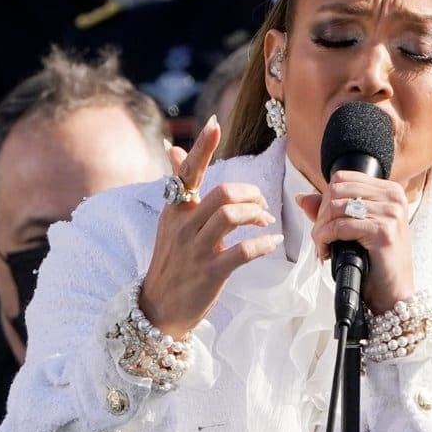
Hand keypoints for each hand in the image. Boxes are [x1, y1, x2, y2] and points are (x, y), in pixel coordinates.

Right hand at [139, 116, 284, 337]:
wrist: (159, 308)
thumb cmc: (172, 261)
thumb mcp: (171, 222)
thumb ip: (179, 186)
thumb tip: (174, 148)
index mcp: (174, 210)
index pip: (188, 172)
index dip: (202, 147)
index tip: (215, 124)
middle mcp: (183, 226)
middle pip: (222, 193)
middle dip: (250, 193)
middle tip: (260, 203)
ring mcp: (196, 250)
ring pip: (231, 217)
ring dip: (256, 215)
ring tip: (264, 221)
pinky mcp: (210, 273)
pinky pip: (242, 251)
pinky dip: (263, 243)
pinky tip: (272, 241)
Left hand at [299, 170, 414, 312]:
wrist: (394, 292)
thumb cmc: (377, 262)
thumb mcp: (357, 228)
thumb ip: (332, 210)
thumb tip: (303, 197)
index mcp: (390, 190)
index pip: (343, 177)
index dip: (325, 198)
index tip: (324, 220)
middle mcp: (393, 197)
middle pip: (337, 190)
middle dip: (321, 214)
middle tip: (321, 236)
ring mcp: (390, 213)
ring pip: (336, 208)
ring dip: (321, 229)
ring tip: (323, 245)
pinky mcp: (382, 231)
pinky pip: (340, 227)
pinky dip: (325, 239)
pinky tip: (327, 251)